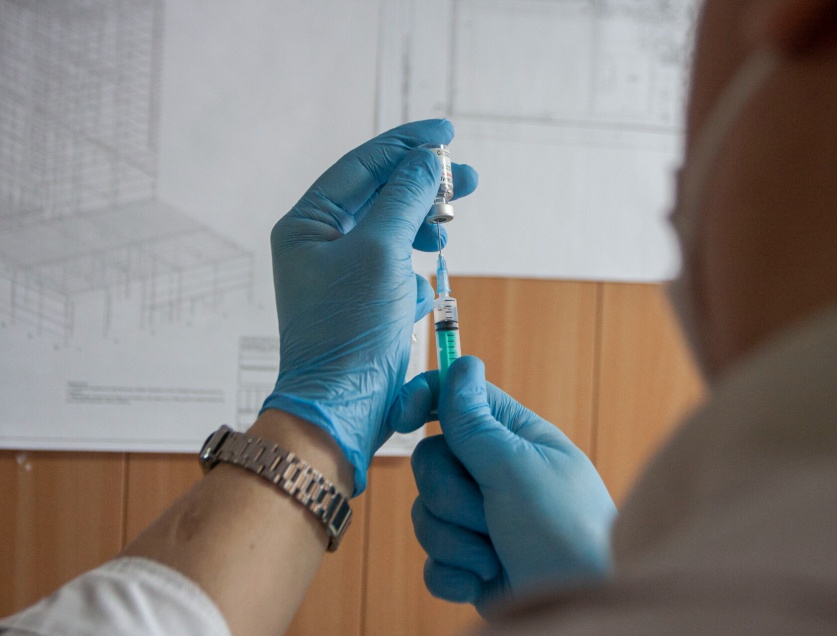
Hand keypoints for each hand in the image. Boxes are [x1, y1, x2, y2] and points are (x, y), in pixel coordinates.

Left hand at [261, 120, 477, 494]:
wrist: (341, 411)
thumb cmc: (350, 331)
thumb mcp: (381, 252)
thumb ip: (406, 198)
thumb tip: (428, 161)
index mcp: (308, 224)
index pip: (362, 166)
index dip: (407, 145)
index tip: (447, 133)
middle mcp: (319, 245)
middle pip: (379, 196)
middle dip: (425, 187)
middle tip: (470, 180)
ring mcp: (340, 276)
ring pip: (392, 232)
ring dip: (423, 228)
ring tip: (447, 234)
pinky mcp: (363, 304)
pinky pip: (395, 270)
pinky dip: (415, 271)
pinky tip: (424, 290)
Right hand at [392, 356, 615, 613]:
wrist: (582, 605)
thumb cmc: (564, 530)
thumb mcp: (517, 468)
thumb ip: (475, 423)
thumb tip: (462, 366)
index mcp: (511, 437)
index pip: (456, 400)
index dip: (423, 399)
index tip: (402, 418)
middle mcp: (492, 473)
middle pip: (430, 461)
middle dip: (451, 495)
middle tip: (489, 514)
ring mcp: (479, 519)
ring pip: (425, 512)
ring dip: (457, 541)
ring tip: (496, 556)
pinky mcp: (469, 562)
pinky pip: (431, 559)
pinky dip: (455, 574)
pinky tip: (485, 580)